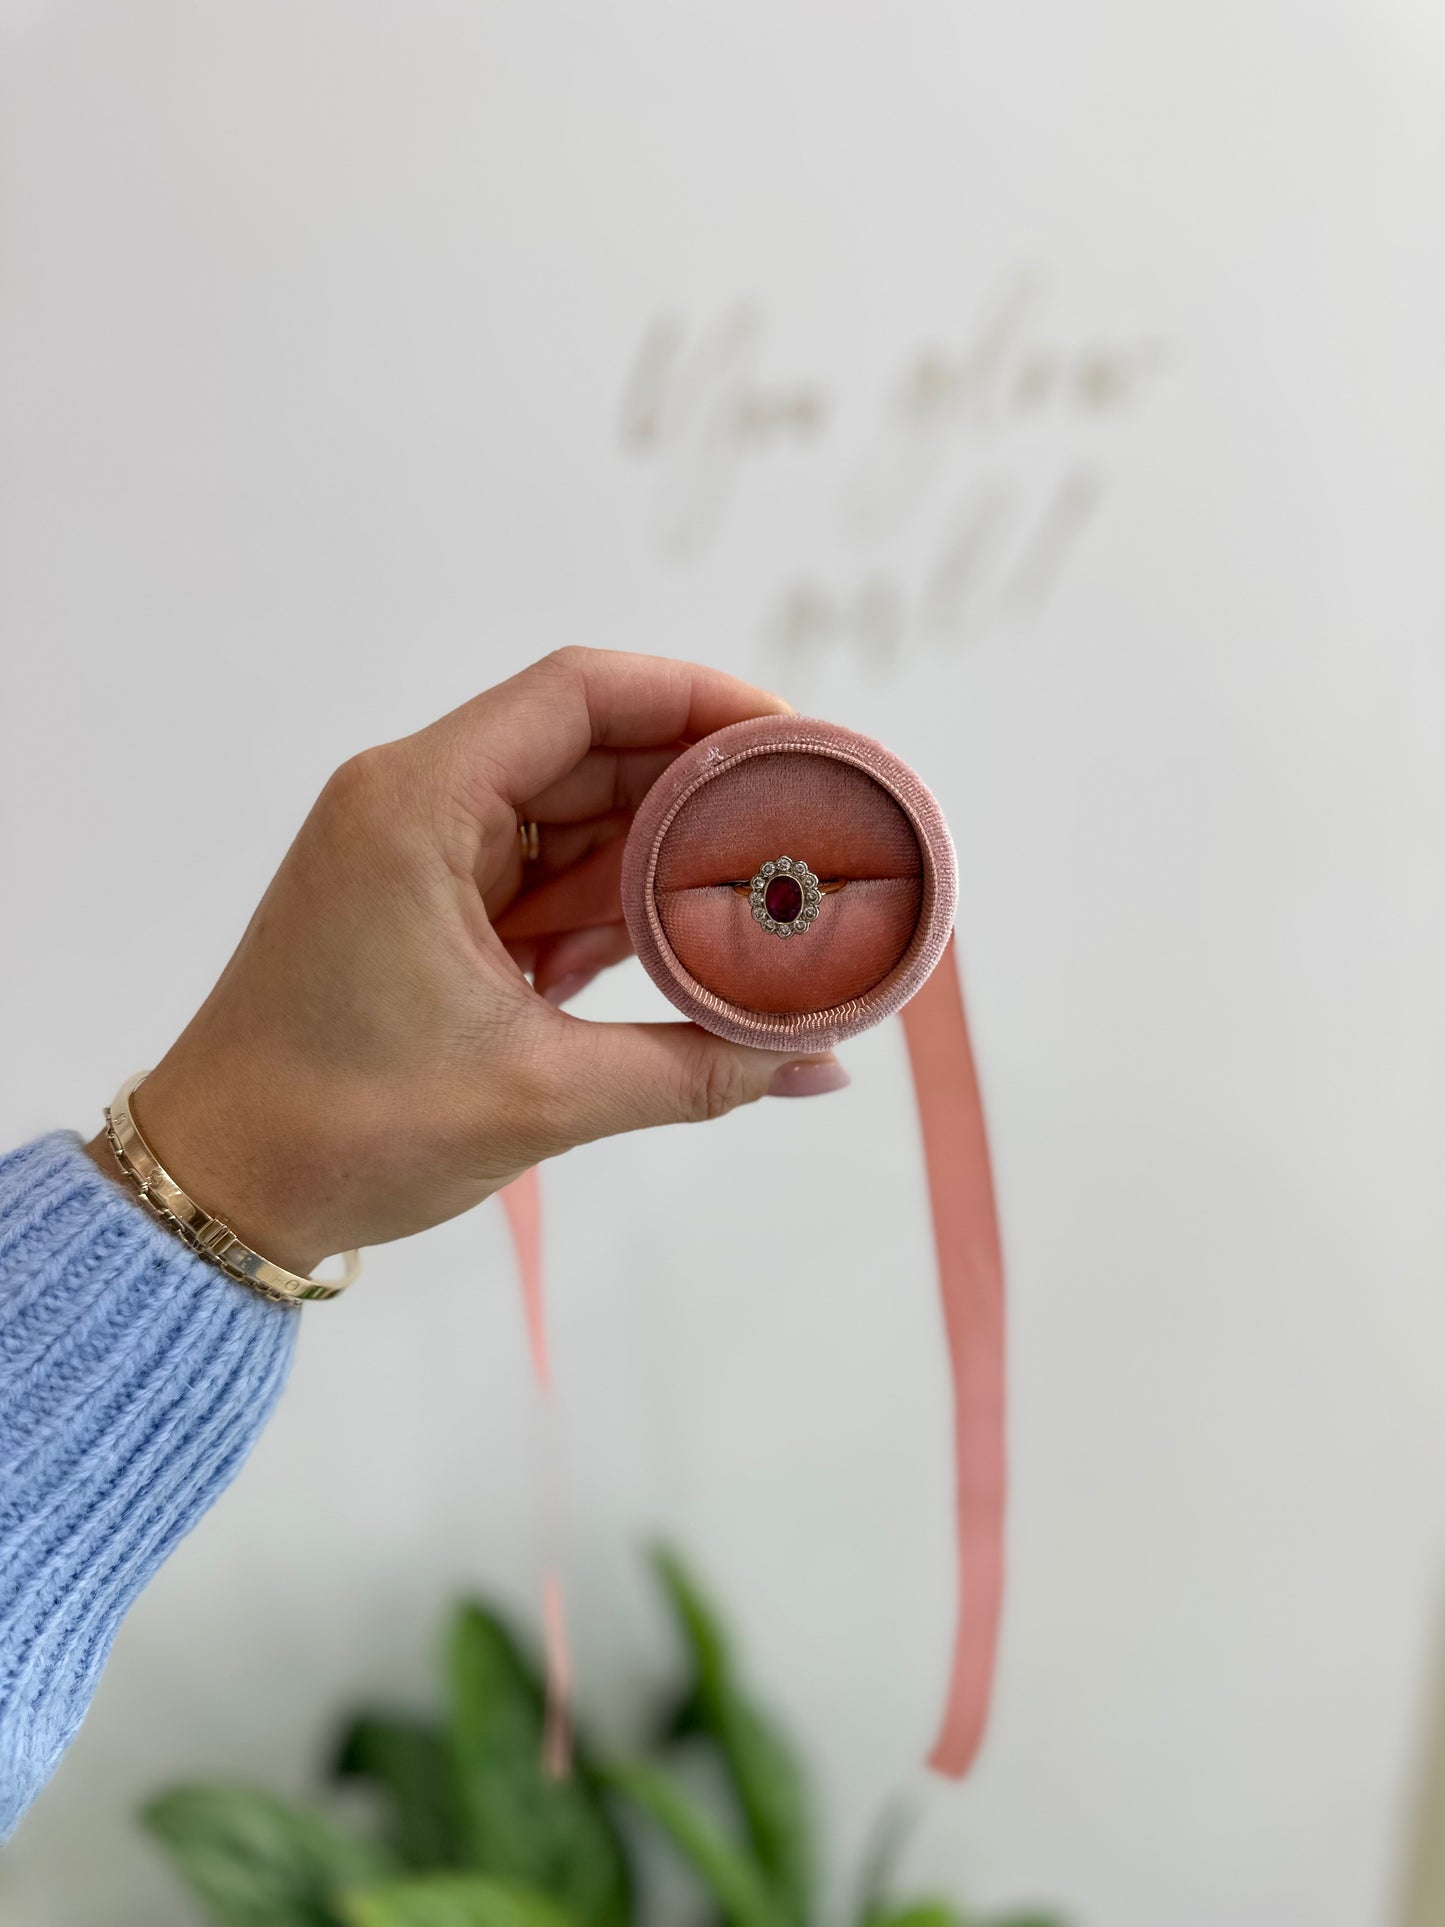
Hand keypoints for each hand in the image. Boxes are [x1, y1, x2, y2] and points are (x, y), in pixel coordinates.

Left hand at [86, 648, 848, 1273]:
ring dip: (662, 855)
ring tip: (767, 889)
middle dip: (699, 784)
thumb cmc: (339, 1129)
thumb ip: (694, 1070)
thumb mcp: (538, 1095)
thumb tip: (818, 1061)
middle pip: (587, 748)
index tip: (789, 737)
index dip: (695, 697)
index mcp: (417, 807)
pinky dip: (612, 907)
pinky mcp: (428, 910)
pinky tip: (684, 948)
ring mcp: (419, 858)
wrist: (220, 1189)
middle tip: (806, 823)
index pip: (578, 694)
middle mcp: (414, 806)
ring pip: (573, 818)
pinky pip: (543, 878)